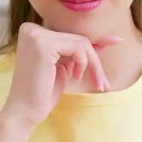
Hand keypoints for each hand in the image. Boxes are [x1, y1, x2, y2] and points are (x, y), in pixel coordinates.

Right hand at [0, 23, 121, 127]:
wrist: (24, 112)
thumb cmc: (42, 93)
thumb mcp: (65, 68)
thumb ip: (81, 52)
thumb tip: (109, 40)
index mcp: (33, 32)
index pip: (71, 35)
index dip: (93, 45)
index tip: (117, 41)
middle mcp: (31, 29)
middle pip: (78, 38)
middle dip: (94, 60)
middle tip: (103, 83)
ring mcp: (36, 35)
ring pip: (81, 42)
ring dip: (92, 65)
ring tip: (93, 83)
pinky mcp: (43, 44)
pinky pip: (78, 47)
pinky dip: (83, 63)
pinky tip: (74, 77)